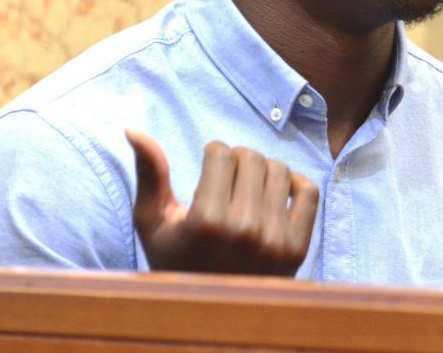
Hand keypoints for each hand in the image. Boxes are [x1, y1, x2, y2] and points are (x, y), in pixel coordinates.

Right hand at [125, 130, 318, 275]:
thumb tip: (134, 128)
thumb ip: (149, 174)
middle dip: (237, 160)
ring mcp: (275, 241)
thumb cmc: (175, 261)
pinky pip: (309, 192)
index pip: (221, 152)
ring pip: (280, 170)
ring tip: (248, 187)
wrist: (210, 314)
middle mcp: (244, 230)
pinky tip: (274, 194)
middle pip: (251, 157)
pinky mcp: (297, 249)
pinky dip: (295, 184)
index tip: (207, 169)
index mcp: (206, 221)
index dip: (212, 153)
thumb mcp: (152, 221)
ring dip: (263, 171)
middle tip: (226, 178)